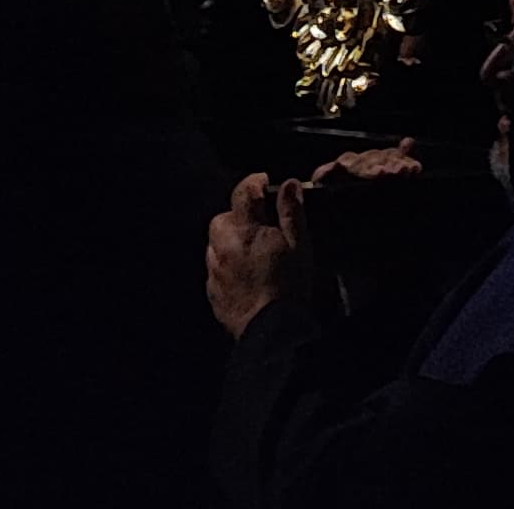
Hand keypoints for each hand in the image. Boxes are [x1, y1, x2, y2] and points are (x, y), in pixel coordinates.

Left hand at [206, 172, 306, 337]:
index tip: (263, 182)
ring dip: (230, 241)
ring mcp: (215, 271)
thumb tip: (289, 185)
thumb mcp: (299, 244)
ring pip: (215, 244)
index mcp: (245, 230)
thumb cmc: (288, 286)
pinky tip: (244, 275)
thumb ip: (291, 212)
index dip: (254, 182)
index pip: (243, 192)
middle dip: (238, 216)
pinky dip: (226, 266)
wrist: (271, 331)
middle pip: (222, 219)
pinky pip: (215, 270)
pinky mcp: (213, 292)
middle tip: (259, 223)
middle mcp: (223, 247)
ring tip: (252, 251)